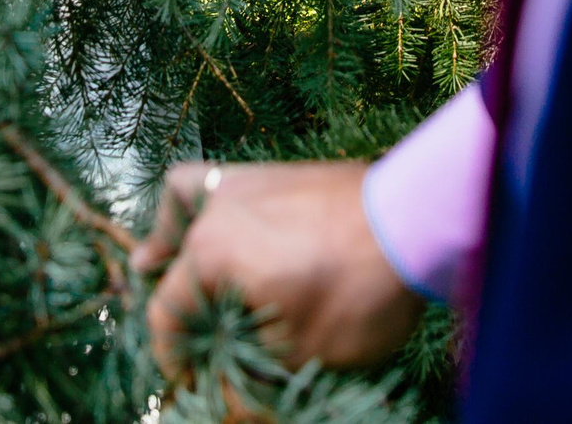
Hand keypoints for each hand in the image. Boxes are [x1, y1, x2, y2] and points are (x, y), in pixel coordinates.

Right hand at [131, 160, 421, 385]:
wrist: (417, 220)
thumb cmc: (358, 290)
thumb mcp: (304, 354)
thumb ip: (255, 381)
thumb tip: (233, 410)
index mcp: (211, 254)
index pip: (167, 314)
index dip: (174, 359)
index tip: (190, 384)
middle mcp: (215, 210)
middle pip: (175, 266)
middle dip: (178, 312)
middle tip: (193, 346)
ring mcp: (245, 181)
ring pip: (184, 207)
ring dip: (170, 242)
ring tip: (154, 261)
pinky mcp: (275, 172)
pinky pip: (218, 181)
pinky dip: (202, 202)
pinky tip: (208, 218)